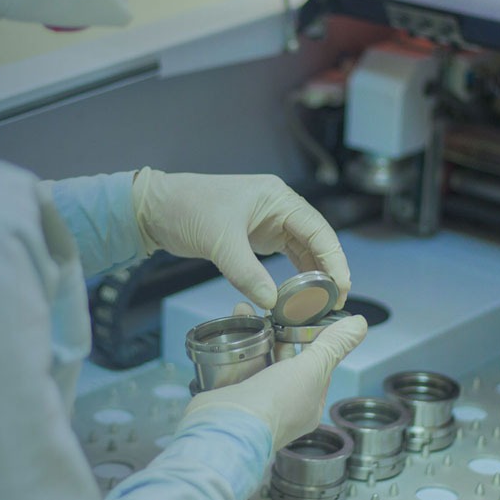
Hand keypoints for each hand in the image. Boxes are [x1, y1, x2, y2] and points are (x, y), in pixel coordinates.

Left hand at [131, 168, 350, 309]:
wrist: (157, 208)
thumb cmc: (187, 208)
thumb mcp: (219, 241)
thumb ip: (246, 272)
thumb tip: (271, 301)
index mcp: (277, 198)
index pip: (318, 229)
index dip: (334, 257)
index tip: (342, 284)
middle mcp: (278, 207)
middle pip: (316, 240)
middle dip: (329, 269)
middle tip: (336, 300)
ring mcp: (268, 221)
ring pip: (303, 249)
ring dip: (313, 274)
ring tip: (323, 301)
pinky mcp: (257, 236)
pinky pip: (286, 255)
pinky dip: (295, 274)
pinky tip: (300, 293)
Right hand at [182, 313, 367, 449]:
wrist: (227, 425)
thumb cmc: (276, 404)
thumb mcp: (313, 369)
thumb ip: (334, 345)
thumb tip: (359, 324)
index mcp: (308, 406)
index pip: (318, 369)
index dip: (315, 343)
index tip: (309, 320)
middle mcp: (283, 406)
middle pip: (286, 363)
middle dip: (282, 335)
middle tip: (279, 311)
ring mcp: (255, 400)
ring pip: (259, 360)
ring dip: (256, 333)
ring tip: (253, 309)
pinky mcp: (231, 393)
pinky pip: (236, 361)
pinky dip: (235, 340)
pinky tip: (235, 321)